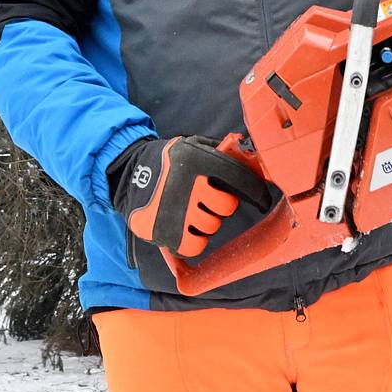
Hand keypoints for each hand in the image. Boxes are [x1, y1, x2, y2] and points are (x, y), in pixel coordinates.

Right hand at [109, 136, 243, 257]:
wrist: (127, 175)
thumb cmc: (167, 161)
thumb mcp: (192, 145)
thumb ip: (220, 151)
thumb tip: (253, 158)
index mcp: (198, 161)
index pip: (239, 178)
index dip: (256, 191)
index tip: (263, 199)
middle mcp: (188, 185)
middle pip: (226, 207)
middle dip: (222, 205)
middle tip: (209, 201)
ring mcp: (176, 211)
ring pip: (211, 227)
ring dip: (206, 222)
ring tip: (191, 211)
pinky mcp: (164, 232)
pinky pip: (194, 246)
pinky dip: (194, 241)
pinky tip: (187, 229)